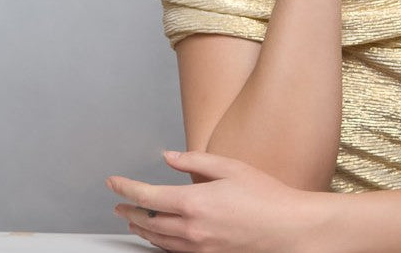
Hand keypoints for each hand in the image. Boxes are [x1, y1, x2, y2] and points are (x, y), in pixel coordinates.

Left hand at [108, 150, 313, 252]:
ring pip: (158, 241)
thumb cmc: (264, 196)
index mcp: (194, 202)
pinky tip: (160, 237)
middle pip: (147, 223)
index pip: (148, 197)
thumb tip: (169, 157)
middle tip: (118, 205)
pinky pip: (174, 252)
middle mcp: (191, 230)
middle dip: (129, 213)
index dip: (126, 189)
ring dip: (142, 230)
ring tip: (134, 222)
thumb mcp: (230, 167)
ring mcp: (198, 248)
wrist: (286, 228)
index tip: (114, 183)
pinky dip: (160, 243)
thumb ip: (195, 161)